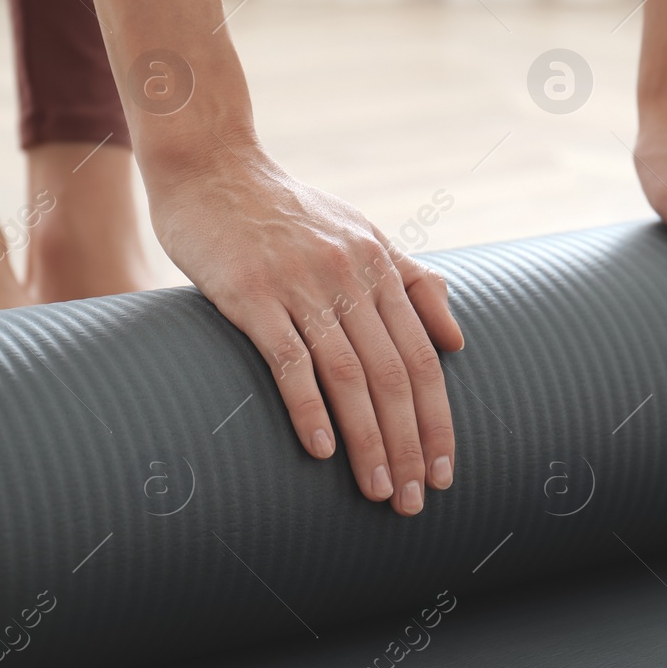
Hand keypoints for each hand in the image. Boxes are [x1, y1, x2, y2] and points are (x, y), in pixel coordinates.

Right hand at [147, 140, 463, 514]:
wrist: (209, 166)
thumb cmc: (282, 209)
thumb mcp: (359, 230)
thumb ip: (410, 280)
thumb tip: (457, 339)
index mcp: (380, 264)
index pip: (423, 357)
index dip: (438, 420)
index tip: (445, 471)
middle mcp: (349, 274)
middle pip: (394, 375)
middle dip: (410, 445)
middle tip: (414, 501)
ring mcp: (299, 283)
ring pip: (348, 375)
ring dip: (368, 441)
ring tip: (378, 491)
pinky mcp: (249, 292)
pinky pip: (288, 358)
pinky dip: (308, 408)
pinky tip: (321, 451)